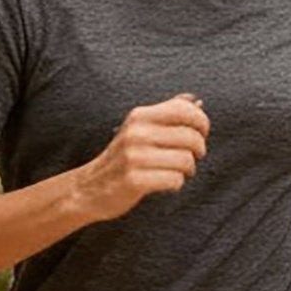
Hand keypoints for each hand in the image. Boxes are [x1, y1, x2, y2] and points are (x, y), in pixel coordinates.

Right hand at [73, 95, 209, 221]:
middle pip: (191, 137)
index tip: (200, 134)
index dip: (201, 123)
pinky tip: (165, 183)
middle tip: (191, 158)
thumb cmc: (121, 159)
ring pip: (186, 160)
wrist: (88, 189)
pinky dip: (175, 184)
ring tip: (177, 172)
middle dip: (198, 150)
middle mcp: (136, 133)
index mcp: (139, 116)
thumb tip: (196, 102)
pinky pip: (174, 180)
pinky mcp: (134, 181)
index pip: (185, 110)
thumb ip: (167, 113)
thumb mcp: (139, 129)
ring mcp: (134, 157)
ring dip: (187, 170)